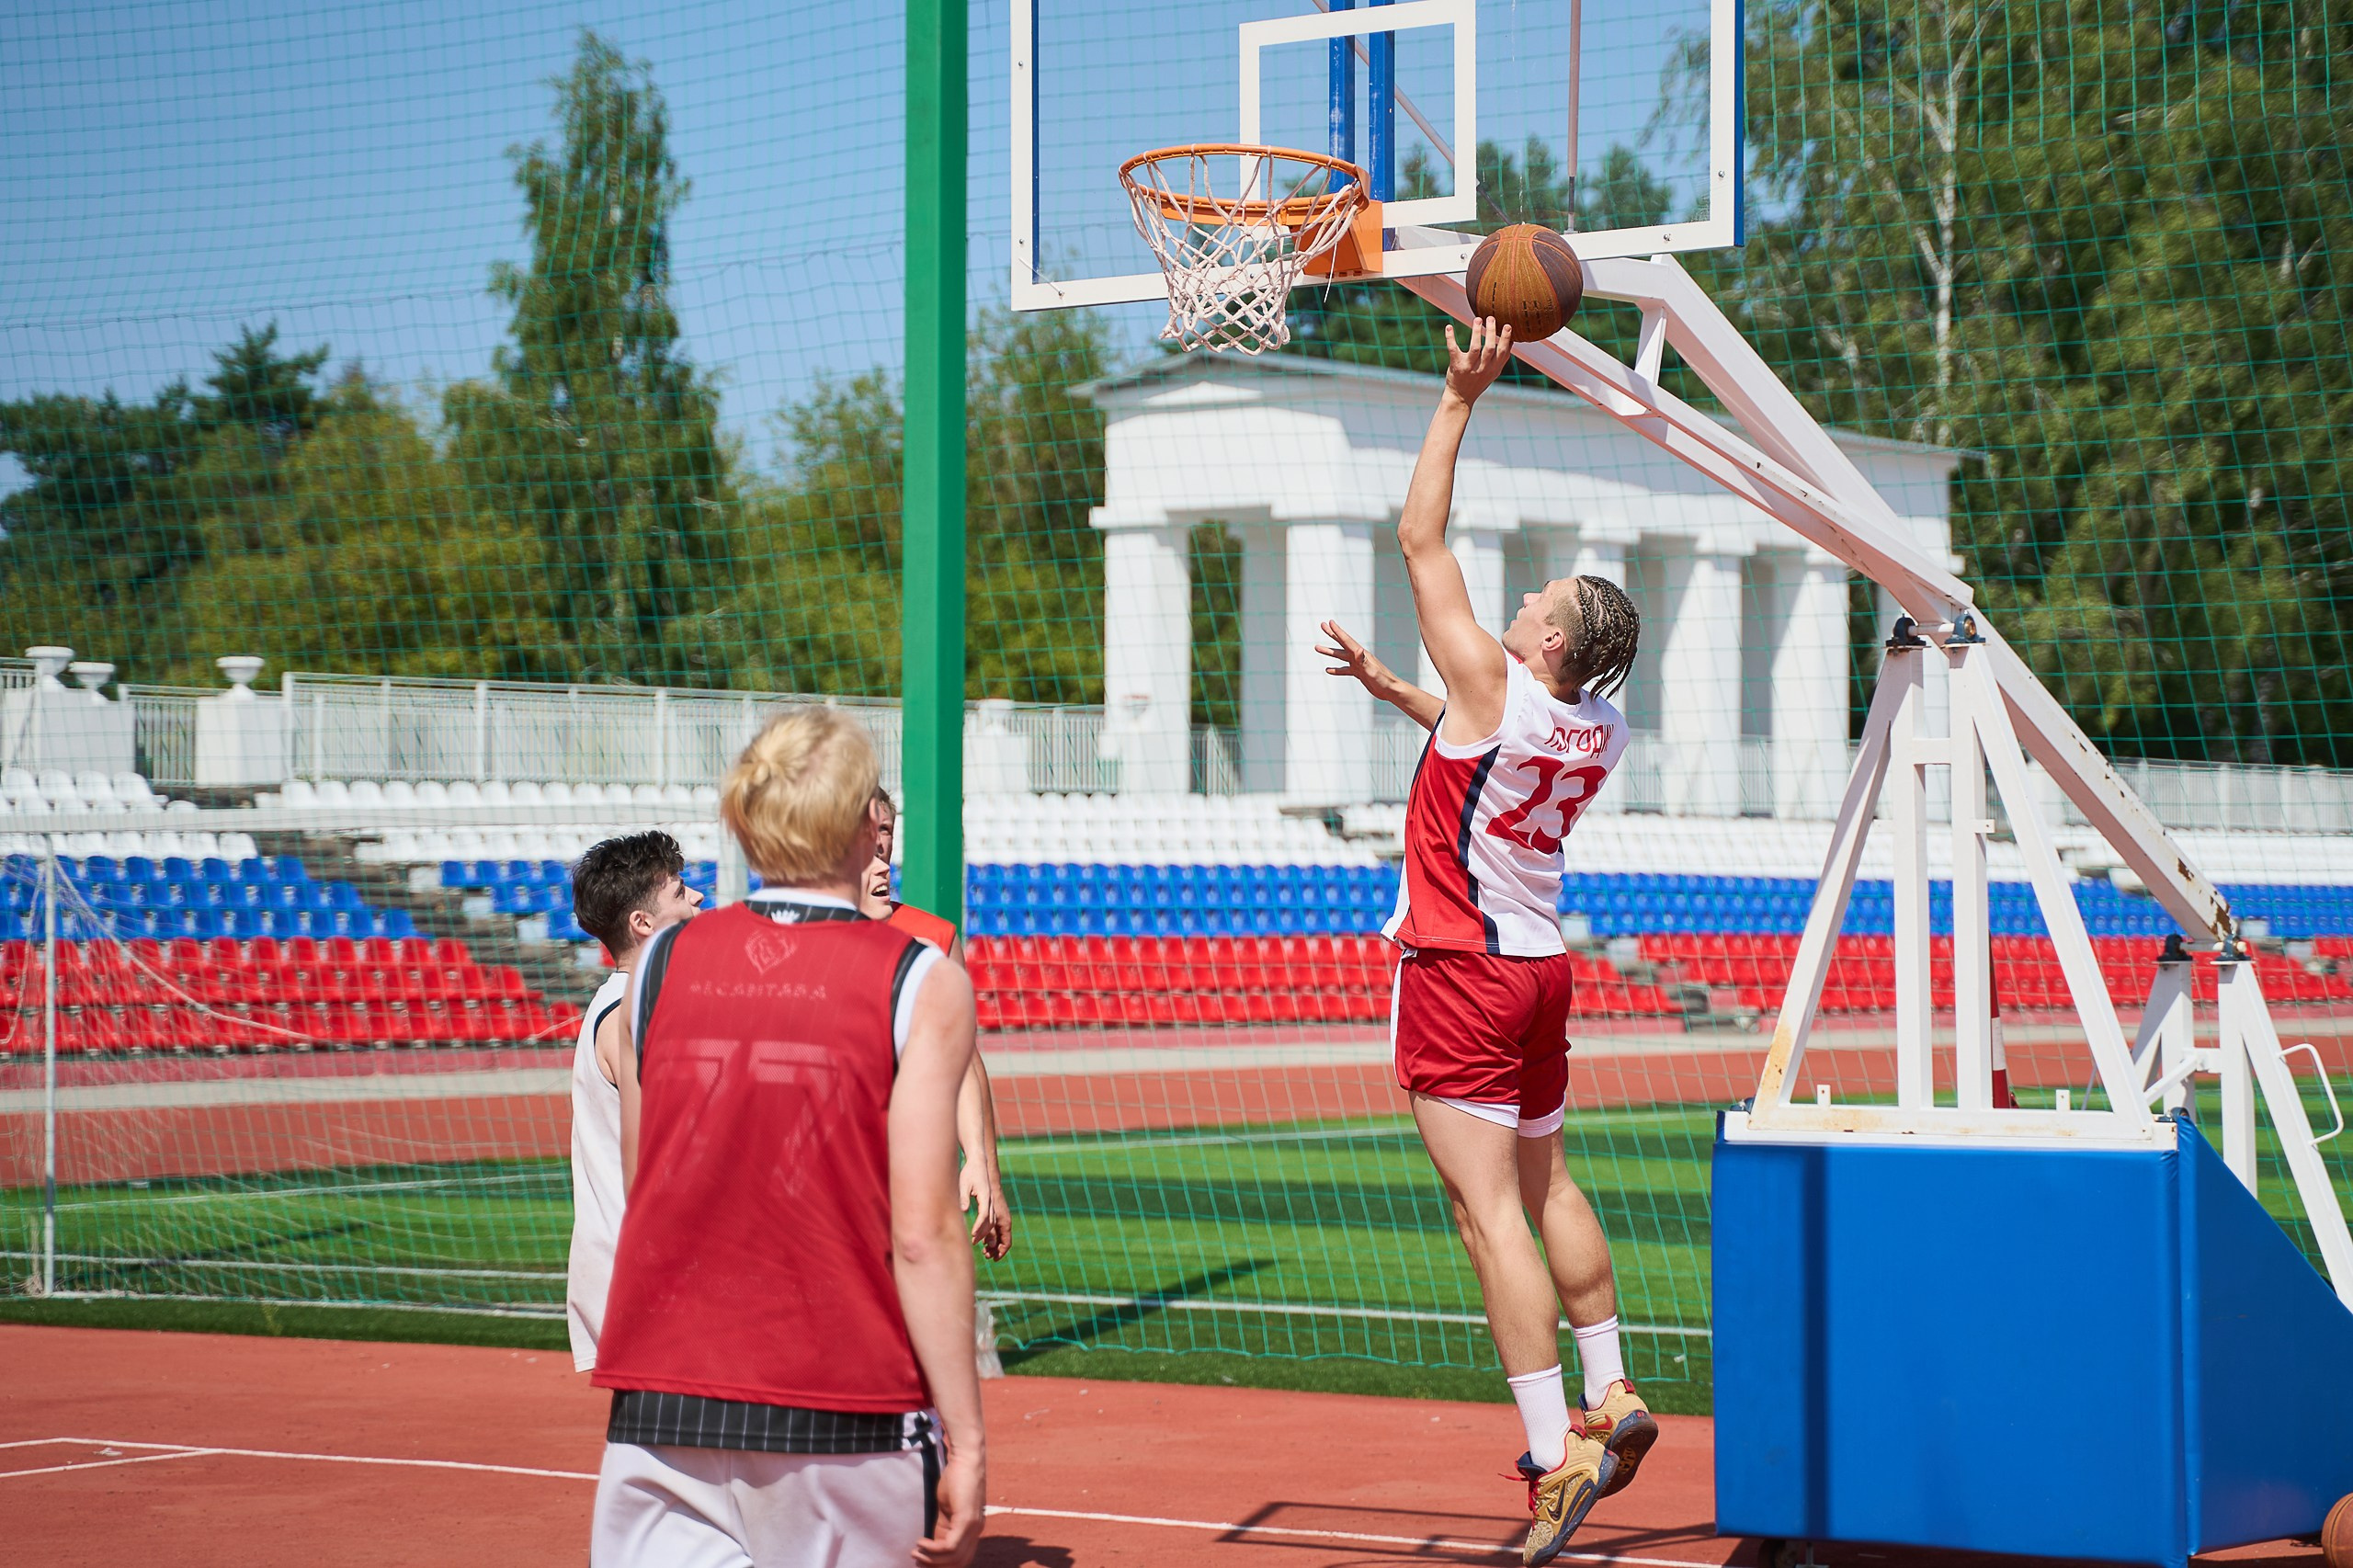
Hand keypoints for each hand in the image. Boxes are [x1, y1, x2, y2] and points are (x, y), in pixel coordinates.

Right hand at [913, 1444, 985, 1566]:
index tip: (923, 1562)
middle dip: (935, 1565)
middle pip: (959, 1563)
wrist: (966, 1458)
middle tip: (917, 1561)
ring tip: (916, 1553)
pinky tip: (921, 1542)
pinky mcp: (967, 1520)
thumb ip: (943, 1525)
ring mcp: (973, 1526)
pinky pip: (950, 1546)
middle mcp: (976, 1531)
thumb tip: (931, 1543)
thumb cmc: (955, 1479)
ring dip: (931, 1559)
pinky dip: (933, 1549)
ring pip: (954, 1558)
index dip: (942, 1565)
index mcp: (972, 1529)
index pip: (961, 1559)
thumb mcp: (946, 1508)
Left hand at [961, 1164, 1010, 1259]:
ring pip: (997, 1227)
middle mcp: (994, 1204)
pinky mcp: (993, 1208)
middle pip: (993, 1224)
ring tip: (986, 1253)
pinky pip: (995, 1225)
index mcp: (987, 1197)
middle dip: (986, 1238)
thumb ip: (963, 1197)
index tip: (972, 1236)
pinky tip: (985, 1243)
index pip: (985, 1216)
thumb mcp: (964, 1183)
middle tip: (977, 1247)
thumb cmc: (970, 1173)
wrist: (980, 1164)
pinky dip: (991, 1235)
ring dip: (993, 1240)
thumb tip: (962, 1209)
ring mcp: (995, 1206)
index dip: (979, 1228)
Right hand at [1316, 619, 1396, 696]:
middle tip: (1322, 625)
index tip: (1329, 622)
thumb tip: (1358, 650)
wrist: (1391, 690)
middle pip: (1342, 643)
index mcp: (1361, 654)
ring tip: (1317, 647)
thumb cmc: (1383, 680)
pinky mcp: (1359, 673)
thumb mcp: (1372, 670)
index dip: (1337, 631)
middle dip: (1332, 634)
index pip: (1346, 640)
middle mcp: (1359, 657)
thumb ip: (1364, 661)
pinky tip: (1328, 670)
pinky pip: (1345, 669)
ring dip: (1329, 651)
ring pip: (1340, 656)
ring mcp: (1358, 665)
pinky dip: (1336, 669)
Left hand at [1443, 316, 1512, 407]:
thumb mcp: (1493, 373)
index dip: (1505, 339)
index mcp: (1494, 369)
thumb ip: (1501, 359)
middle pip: (1490, 348)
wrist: (1460, 397)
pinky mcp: (1456, 366)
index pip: (1503, 352)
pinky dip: (1450, 337)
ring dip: (1476, 332)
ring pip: (1475, 348)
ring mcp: (1469, 367)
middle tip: (1491, 318)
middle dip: (1492, 332)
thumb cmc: (1478, 382)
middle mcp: (1483, 368)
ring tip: (1477, 319)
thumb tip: (1511, 342)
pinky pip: (1453, 349)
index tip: (1507, 325)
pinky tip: (1449, 327)